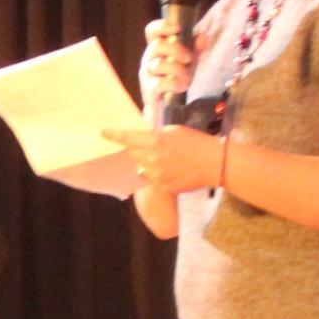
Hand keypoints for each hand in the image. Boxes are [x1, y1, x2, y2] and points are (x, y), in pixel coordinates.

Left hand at [100, 122, 224, 197]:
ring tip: (160, 160)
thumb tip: (142, 137)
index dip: (114, 135)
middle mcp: (153, 159)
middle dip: (134, 150)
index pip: (128, 138)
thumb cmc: (196, 142)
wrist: (214, 163)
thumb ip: (155, 134)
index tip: (104, 132)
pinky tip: (169, 170)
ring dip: (145, 163)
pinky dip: (155, 175)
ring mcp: (157, 175)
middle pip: (132, 154)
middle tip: (142, 147)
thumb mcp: (174, 131)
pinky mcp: (163, 187)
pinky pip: (151, 180)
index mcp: (156, 141)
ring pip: (140, 169)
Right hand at [138, 16, 192, 112]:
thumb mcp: (188, 63)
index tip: (178, 28)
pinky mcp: (149, 90)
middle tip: (188, 58)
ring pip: (160, 64)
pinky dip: (175, 83)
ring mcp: (147, 75)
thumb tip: (202, 36)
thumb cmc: (175, 80)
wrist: (166, 109)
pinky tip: (182, 86)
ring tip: (188, 77)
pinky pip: (160, 83)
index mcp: (157, 49)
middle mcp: (149, 59)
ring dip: (179, 69)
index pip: (152, 31)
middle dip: (177, 49)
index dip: (163, 26)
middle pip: (157, 45)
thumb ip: (195, 50)